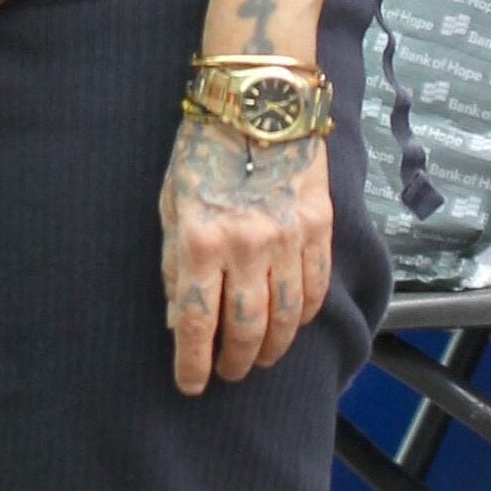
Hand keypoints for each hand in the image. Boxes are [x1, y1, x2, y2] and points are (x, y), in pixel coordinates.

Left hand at [159, 113, 331, 395]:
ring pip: (286, 319)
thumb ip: (175, 264)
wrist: (256, 105)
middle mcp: (247, 245)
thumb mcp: (171, 203)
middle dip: (235, 362)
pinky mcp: (319, 231)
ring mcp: (288, 239)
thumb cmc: (203, 152)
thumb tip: (179, 320)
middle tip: (227, 373)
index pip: (198, 321)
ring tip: (258, 359)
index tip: (190, 385)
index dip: (193, 362)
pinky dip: (302, 317)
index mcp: (201, 238)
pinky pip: (315, 290)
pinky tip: (290, 325)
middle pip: (247, 329)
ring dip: (272, 349)